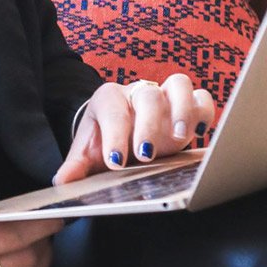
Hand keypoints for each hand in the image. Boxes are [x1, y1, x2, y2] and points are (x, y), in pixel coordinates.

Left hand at [53, 74, 215, 185]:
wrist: (120, 131)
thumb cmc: (105, 141)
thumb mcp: (87, 153)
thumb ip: (76, 167)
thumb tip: (62, 183)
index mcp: (108, 99)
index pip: (112, 109)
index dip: (115, 136)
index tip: (116, 162)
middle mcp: (137, 92)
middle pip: (147, 96)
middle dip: (148, 125)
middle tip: (145, 154)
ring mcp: (165, 96)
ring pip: (179, 84)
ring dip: (183, 110)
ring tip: (180, 138)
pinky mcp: (187, 105)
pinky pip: (202, 96)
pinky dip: (204, 111)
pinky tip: (200, 133)